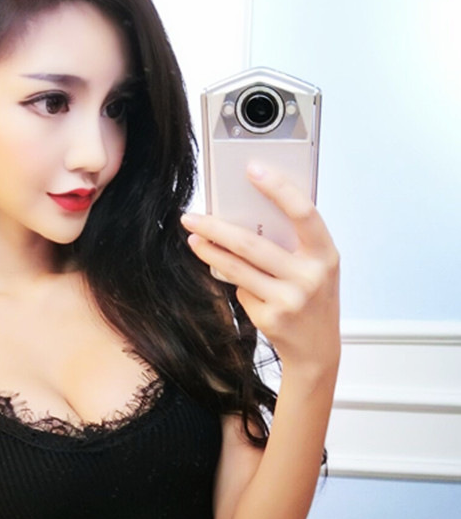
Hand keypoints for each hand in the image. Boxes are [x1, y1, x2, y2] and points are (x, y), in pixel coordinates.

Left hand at [181, 163, 339, 374]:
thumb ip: (292, 243)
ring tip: (193, 238)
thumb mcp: (315, 267)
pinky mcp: (270, 318)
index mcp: (326, 254)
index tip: (253, 169)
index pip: (304, 212)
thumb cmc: (313, 298)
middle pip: (252, 243)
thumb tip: (247, 213)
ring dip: (209, 251)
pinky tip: (229, 276)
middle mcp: (310, 276)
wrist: (318, 349)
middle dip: (216, 228)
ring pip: (237, 268)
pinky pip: (240, 290)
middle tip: (192, 217)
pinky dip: (232, 281)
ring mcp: (290, 300)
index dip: (279, 188)